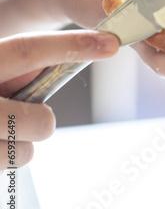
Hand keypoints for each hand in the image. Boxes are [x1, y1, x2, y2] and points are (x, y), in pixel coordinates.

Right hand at [0, 30, 117, 169]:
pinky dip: (5, 156)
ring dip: (22, 143)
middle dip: (44, 121)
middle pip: (36, 119)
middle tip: (37, 117)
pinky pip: (6, 166)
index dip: (73, 45)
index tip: (111, 42)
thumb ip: (16, 67)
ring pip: (24, 152)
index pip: (28, 50)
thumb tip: (57, 63)